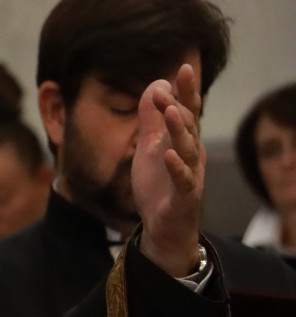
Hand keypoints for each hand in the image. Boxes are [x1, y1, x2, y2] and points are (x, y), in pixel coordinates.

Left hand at [134, 63, 204, 276]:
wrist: (163, 225)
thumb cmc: (159, 185)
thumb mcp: (149, 148)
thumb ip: (150, 120)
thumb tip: (156, 85)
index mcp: (183, 141)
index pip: (187, 111)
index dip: (186, 91)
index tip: (182, 68)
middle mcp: (191, 153)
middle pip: (190, 125)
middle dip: (179, 105)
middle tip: (167, 87)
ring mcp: (190, 174)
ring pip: (188, 148)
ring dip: (179, 130)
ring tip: (169, 112)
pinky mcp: (185, 196)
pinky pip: (183, 180)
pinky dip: (177, 167)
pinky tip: (169, 154)